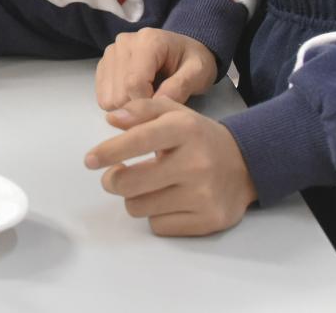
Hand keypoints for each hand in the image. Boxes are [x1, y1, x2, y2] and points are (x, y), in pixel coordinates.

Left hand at [84, 97, 255, 236]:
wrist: (246, 165)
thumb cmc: (198, 137)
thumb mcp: (174, 113)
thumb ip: (142, 110)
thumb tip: (111, 118)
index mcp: (185, 130)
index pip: (139, 140)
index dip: (109, 151)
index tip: (89, 160)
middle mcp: (196, 162)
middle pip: (131, 183)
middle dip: (113, 181)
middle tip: (115, 177)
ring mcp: (204, 195)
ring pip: (140, 207)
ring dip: (134, 198)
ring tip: (148, 187)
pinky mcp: (209, 221)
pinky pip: (159, 225)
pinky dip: (155, 215)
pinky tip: (169, 201)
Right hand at [95, 28, 217, 108]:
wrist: (183, 50)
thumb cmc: (193, 61)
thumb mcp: (199, 73)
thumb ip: (180, 87)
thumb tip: (157, 104)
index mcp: (148, 41)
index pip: (134, 83)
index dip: (146, 104)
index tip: (162, 109)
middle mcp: (124, 43)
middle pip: (119, 93)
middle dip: (138, 106)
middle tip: (158, 103)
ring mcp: (111, 53)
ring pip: (108, 98)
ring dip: (128, 106)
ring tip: (149, 97)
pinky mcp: (104, 64)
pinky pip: (103, 96)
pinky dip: (119, 103)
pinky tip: (137, 95)